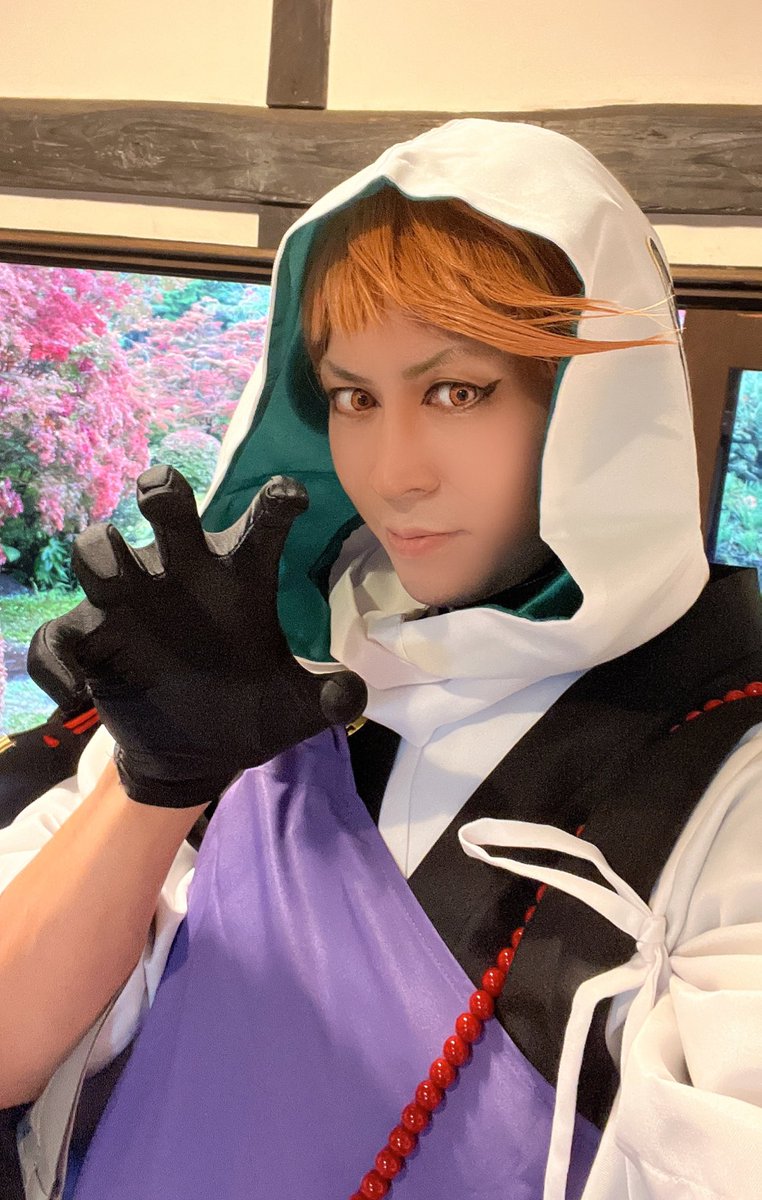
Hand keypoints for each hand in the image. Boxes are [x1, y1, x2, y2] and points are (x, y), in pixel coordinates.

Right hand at [27, 465, 366, 806]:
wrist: (196, 751)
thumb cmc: (247, 708)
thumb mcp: (293, 708)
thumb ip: (326, 698)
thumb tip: (353, 696)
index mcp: (240, 579)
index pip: (261, 526)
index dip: (275, 503)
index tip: (291, 496)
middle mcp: (183, 575)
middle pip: (167, 509)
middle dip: (161, 492)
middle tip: (159, 493)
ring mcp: (132, 604)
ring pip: (99, 551)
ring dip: (102, 554)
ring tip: (114, 578)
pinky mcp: (92, 642)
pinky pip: (59, 639)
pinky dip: (60, 662)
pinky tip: (76, 691)